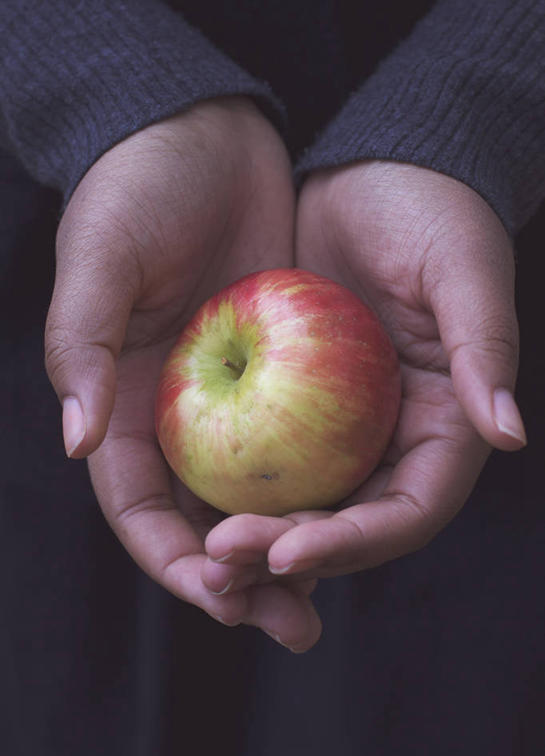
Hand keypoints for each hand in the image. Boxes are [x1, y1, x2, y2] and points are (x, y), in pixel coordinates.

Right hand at [45, 97, 321, 648]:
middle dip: (243, 583)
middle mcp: (178, 418)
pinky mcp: (282, 376)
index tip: (226, 597)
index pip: (143, 510)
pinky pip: (304, 448)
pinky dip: (322, 491)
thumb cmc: (138, 189)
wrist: (203, 137)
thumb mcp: (99, 256)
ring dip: (290, 553)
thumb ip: (81, 345)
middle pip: (205, 523)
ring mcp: (233, 401)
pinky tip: (357, 520)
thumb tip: (76, 443)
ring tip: (326, 600)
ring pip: (259, 499)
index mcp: (124, 407)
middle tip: (295, 623)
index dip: (176, 564)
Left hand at [201, 160, 525, 646]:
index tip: (288, 552)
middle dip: (288, 553)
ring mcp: (341, 429)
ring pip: (300, 506)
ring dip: (255, 536)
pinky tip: (188, 498)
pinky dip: (233, 485)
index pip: (406, 511)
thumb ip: (485, 348)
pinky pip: (262, 458)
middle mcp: (391, 440)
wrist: (370, 172)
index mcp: (443, 425)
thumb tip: (508, 434)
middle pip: (346, 525)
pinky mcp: (294, 406)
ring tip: (201, 550)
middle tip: (222, 555)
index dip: (354, 544)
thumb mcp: (463, 267)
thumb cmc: (428, 210)